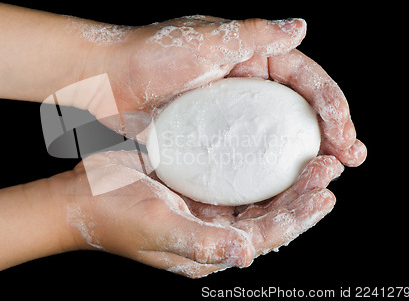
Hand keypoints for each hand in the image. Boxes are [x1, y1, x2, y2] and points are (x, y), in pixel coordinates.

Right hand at [60, 151, 341, 277]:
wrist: (80, 197)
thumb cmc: (113, 213)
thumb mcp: (156, 226)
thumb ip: (201, 243)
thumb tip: (247, 254)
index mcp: (206, 250)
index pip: (264, 237)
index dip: (297, 217)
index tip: (326, 194)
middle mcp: (211, 234)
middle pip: (267, 218)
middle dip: (300, 197)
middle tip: (329, 169)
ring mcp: (203, 212)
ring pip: (256, 200)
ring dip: (285, 183)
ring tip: (314, 162)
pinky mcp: (194, 192)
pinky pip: (234, 183)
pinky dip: (257, 170)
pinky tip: (271, 154)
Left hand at [81, 16, 365, 165]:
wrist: (106, 80)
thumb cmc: (149, 56)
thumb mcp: (204, 43)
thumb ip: (253, 35)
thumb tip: (301, 25)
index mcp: (251, 55)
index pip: (306, 79)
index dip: (333, 106)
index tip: (347, 138)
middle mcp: (246, 80)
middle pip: (299, 107)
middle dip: (329, 132)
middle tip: (349, 161)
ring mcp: (230, 107)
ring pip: (277, 131)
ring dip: (303, 152)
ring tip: (325, 177)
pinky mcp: (211, 129)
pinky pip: (247, 148)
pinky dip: (266, 164)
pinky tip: (280, 184)